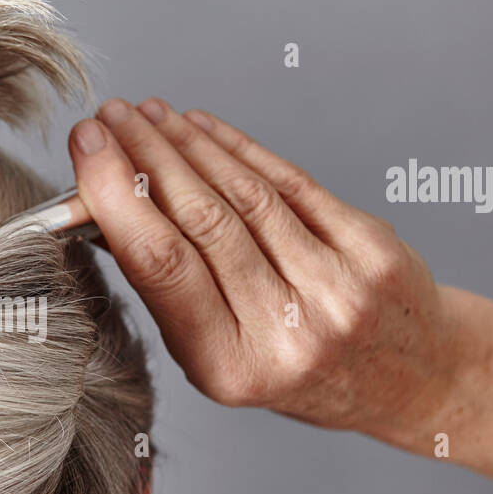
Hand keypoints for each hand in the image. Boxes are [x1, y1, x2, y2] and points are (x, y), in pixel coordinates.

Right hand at [68, 98, 454, 433]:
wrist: (404, 378)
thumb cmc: (295, 367)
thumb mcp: (218, 355)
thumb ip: (169, 290)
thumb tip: (106, 207)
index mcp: (230, 366)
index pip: (162, 267)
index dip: (119, 198)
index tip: (88, 152)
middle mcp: (286, 332)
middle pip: (202, 221)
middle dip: (146, 158)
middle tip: (107, 119)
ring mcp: (336, 289)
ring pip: (245, 195)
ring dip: (186, 144)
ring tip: (145, 115)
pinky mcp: (370, 251)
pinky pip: (291, 184)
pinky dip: (240, 148)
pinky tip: (201, 126)